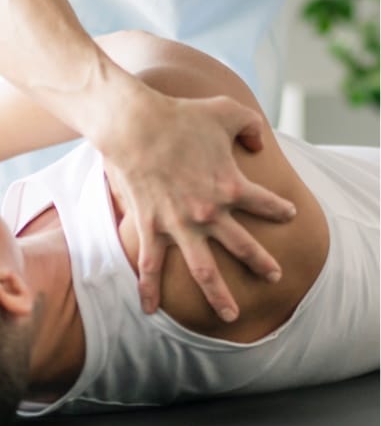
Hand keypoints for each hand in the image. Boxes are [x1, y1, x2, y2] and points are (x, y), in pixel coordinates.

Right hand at [104, 93, 295, 320]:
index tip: (289, 214)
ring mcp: (179, 224)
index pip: (265, 202)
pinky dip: (149, 289)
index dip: (279, 209)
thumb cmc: (181, 115)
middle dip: (262, 263)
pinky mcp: (151, 226)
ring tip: (231, 314)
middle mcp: (209, 212)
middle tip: (274, 275)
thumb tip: (258, 141)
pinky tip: (150, 309)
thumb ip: (251, 124)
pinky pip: (151, 265)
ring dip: (219, 295)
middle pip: (243, 246)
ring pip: (204, 271)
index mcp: (231, 185)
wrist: (136, 125)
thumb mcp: (226, 110)